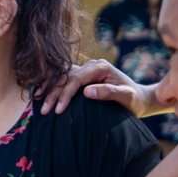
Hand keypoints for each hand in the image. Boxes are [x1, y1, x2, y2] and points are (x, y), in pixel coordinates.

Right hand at [39, 59, 154, 115]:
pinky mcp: (83, 76)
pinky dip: (52, 86)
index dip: (65, 94)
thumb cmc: (135, 101)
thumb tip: (86, 91)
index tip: (59, 110)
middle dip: (53, 93)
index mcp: (100, 67)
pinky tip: (41, 94)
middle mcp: (92, 65)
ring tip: (36, 102)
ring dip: (49, 89)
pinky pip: (64, 79)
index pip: (76, 78)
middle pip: (66, 77)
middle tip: (44, 110)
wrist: (140, 99)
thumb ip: (108, 92)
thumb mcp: (126, 97)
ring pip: (62, 77)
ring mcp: (86, 70)